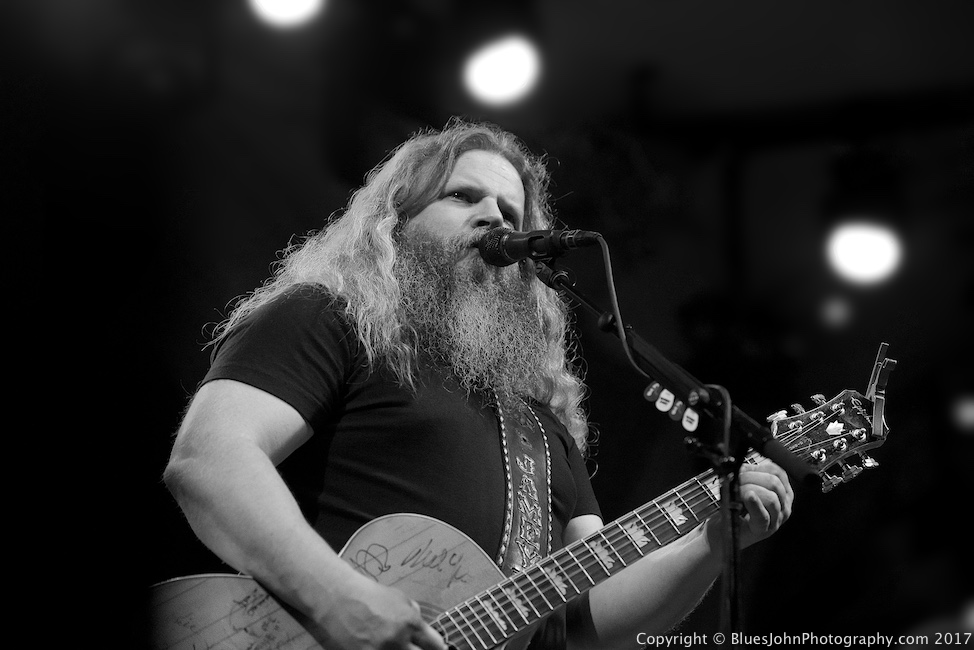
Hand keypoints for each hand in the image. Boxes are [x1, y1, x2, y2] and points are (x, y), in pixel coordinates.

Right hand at [315, 576, 447, 649]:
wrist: (335, 598)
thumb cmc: (367, 594)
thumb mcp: (398, 598)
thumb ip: (413, 615)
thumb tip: (424, 631)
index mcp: (410, 623)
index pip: (436, 646)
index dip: (437, 649)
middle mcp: (397, 641)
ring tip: (397, 648)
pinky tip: (380, 649)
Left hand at [736, 459, 793, 545]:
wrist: (721, 531)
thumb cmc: (734, 508)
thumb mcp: (743, 485)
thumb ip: (746, 473)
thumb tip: (741, 464)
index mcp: (782, 493)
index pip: (778, 472)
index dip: (758, 468)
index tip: (742, 471)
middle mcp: (784, 506)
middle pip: (774, 482)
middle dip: (750, 478)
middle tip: (735, 481)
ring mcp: (776, 520)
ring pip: (770, 497)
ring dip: (748, 489)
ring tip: (736, 493)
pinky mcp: (763, 530)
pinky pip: (763, 515)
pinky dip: (755, 504)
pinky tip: (748, 497)